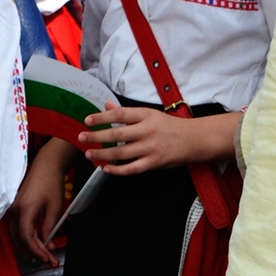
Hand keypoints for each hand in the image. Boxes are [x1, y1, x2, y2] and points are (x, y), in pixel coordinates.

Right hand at [11, 140, 74, 267]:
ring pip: (16, 236)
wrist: (46, 166)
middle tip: (49, 261)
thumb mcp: (55, 208)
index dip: (37, 251)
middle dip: (34, 253)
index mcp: (25, 210)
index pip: (26, 238)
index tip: (48, 258)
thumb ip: (49, 228)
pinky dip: (27, 239)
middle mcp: (15, 211)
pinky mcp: (16, 209)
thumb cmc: (51, 183)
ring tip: (43, 257)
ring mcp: (13, 210)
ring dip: (29, 248)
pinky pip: (18, 229)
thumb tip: (47, 245)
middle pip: (20, 240)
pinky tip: (38, 245)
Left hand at [78, 101, 240, 174]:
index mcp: (146, 115)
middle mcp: (148, 130)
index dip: (102, 117)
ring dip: (103, 154)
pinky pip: (132, 168)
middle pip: (117, 134)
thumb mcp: (150, 115)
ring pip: (121, 153)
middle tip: (81, 137)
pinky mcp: (154, 162)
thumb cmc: (170, 126)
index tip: (87, 120)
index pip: (120, 114)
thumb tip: (107, 106)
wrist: (194, 140)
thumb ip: (127, 113)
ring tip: (89, 154)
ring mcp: (151, 148)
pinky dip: (117, 170)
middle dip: (96, 136)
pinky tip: (106, 168)